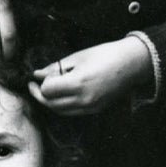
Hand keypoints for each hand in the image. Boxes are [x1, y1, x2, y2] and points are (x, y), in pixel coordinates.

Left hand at [28, 37, 153, 114]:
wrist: (132, 64)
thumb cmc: (105, 54)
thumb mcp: (77, 57)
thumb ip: (55, 68)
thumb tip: (37, 74)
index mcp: (78, 83)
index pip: (47, 91)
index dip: (39, 84)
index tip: (36, 77)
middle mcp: (83, 100)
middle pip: (51, 104)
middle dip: (39, 95)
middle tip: (34, 85)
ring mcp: (90, 107)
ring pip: (60, 111)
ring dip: (49, 102)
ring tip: (46, 90)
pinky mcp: (95, 110)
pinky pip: (71, 112)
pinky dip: (62, 106)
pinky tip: (61, 95)